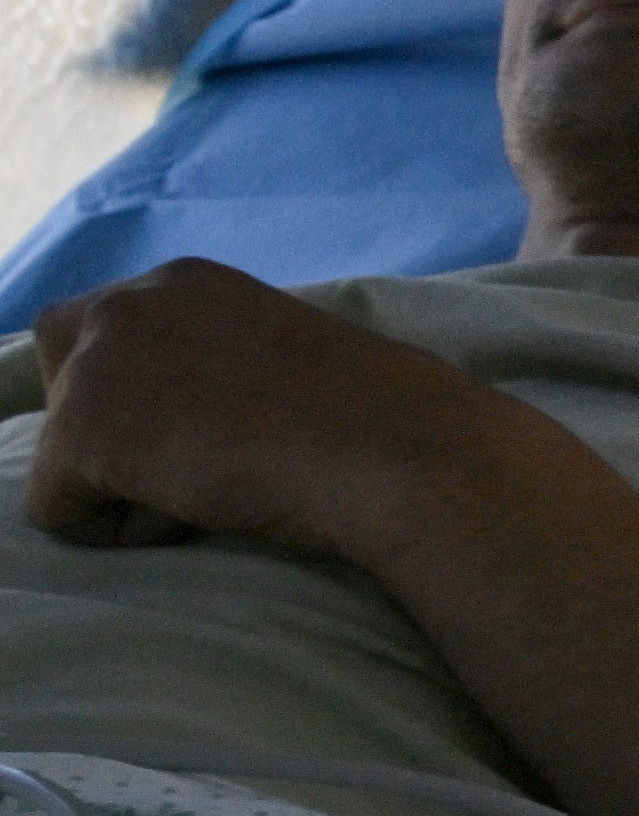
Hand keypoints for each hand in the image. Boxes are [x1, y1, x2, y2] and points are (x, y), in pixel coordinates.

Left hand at [22, 263, 519, 568]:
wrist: (404, 454)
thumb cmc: (375, 424)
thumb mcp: (282, 362)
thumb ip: (217, 362)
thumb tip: (180, 420)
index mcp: (186, 281)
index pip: (108, 334)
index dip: (148, 396)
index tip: (220, 430)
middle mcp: (130, 302)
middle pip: (58, 366)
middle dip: (109, 423)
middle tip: (200, 459)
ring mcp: (99, 363)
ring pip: (65, 447)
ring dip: (129, 483)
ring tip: (217, 486)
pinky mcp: (80, 430)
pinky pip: (58, 511)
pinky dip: (119, 534)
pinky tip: (201, 514)